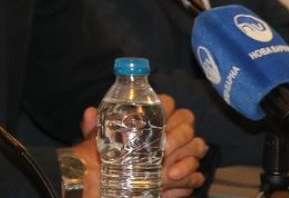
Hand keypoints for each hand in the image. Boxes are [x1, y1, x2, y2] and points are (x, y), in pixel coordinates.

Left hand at [75, 96, 206, 197]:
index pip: (168, 103)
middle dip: (179, 136)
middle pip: (188, 122)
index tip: (158, 120)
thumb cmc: (110, 157)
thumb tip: (90, 113)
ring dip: (185, 159)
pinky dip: (188, 177)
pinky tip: (173, 181)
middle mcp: (171, 132)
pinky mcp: (186, 175)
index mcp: (153, 119)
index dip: (166, 108)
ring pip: (198, 146)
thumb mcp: (100, 141)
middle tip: (165, 149)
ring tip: (168, 172)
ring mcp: (182, 153)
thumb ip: (95, 127)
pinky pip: (197, 174)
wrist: (112, 183)